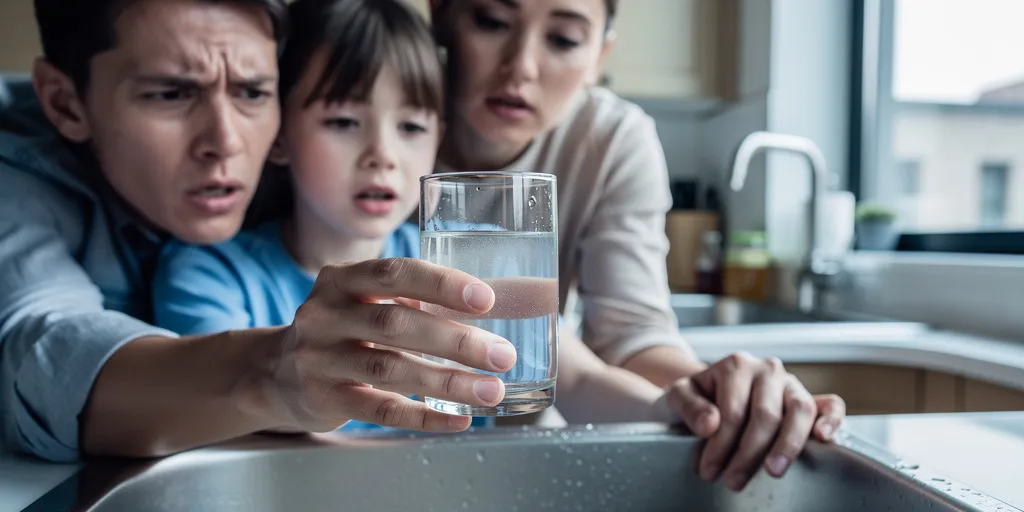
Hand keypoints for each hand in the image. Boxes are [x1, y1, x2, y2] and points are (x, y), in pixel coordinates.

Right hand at [256, 258, 516, 432]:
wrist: (273, 373)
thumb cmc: (342, 330)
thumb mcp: (364, 301)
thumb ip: (419, 298)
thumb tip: (510, 298)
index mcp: (342, 280)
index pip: (395, 274)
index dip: (441, 284)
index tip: (486, 299)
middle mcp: (325, 315)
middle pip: (396, 323)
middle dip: (456, 340)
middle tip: (501, 355)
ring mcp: (319, 359)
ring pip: (391, 369)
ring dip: (448, 382)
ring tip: (491, 390)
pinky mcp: (323, 398)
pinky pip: (380, 410)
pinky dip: (423, 416)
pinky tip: (458, 419)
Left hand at [659, 352, 845, 490]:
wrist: (704, 396)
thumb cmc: (693, 399)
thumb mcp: (677, 397)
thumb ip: (689, 406)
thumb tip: (711, 424)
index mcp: (736, 365)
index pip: (733, 411)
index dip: (721, 445)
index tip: (709, 470)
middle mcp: (767, 369)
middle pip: (765, 416)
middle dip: (748, 454)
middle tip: (733, 481)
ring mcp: (791, 383)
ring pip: (799, 411)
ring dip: (787, 445)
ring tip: (773, 471)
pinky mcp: (808, 398)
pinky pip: (830, 404)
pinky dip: (832, 419)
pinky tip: (824, 438)